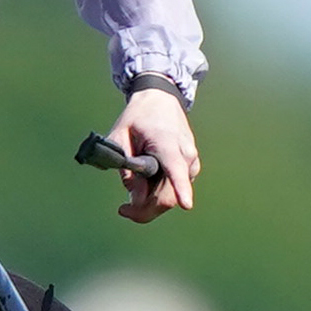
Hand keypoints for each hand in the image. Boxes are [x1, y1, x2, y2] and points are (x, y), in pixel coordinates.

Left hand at [103, 81, 198, 222]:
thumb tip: (136, 197)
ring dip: (150, 202)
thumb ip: (125, 168)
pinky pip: (174, 190)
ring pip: (171, 197)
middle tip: (123, 209)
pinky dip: (158, 193)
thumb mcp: (120, 137)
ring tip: (133, 185)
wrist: (161, 100)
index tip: (186, 204)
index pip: (176, 170)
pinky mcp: (191, 169)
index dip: (182, 190)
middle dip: (146, 210)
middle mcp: (186, 155)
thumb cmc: (139, 117)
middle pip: (170, 196)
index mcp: (167, 143)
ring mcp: (191, 164)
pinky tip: (147, 181)